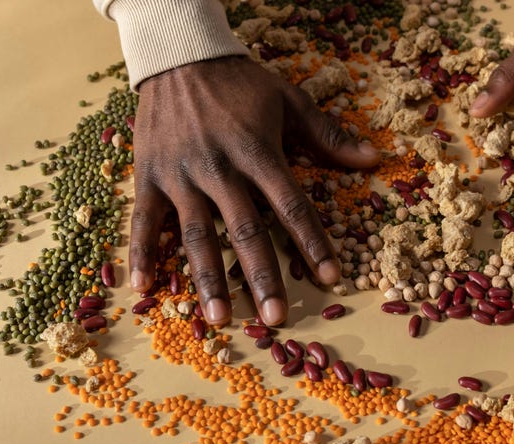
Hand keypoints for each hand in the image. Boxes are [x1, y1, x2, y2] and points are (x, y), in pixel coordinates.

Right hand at [131, 56, 378, 325]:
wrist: (178, 55)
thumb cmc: (240, 82)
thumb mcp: (289, 100)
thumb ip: (328, 134)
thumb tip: (372, 160)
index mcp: (257, 151)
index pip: (291, 205)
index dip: (312, 242)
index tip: (330, 278)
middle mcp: (219, 168)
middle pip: (245, 230)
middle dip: (262, 276)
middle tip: (275, 318)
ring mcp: (180, 175)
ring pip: (196, 234)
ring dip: (208, 278)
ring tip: (220, 318)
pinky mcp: (148, 175)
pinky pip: (143, 220)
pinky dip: (141, 254)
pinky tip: (145, 289)